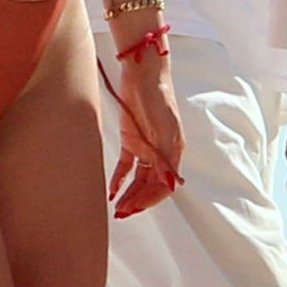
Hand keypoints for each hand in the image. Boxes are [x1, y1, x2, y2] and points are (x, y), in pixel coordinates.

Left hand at [109, 58, 183, 218]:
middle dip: (138, 201)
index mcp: (174, 151)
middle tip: (122, 213)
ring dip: (129, 194)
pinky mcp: (131, 139)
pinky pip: (126, 166)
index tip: (136, 208)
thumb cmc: (158, 97)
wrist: (142, 73)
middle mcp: (161, 152)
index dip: (151, 199)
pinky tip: (112, 191)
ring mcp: (146, 146)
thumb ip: (165, 157)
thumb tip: (169, 184)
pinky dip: (119, 180)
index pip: (165, 185)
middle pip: (151, 185)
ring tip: (117, 209)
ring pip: (139, 179)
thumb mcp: (164, 129)